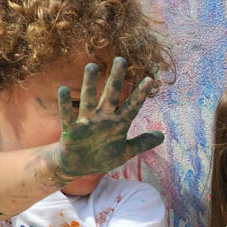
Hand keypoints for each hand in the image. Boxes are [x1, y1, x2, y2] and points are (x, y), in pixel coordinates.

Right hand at [55, 57, 163, 180]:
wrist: (79, 167)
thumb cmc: (102, 156)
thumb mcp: (126, 152)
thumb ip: (142, 143)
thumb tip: (163, 135)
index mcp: (118, 123)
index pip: (132, 106)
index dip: (140, 94)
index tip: (150, 80)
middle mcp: (103, 118)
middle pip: (111, 96)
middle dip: (116, 79)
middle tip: (121, 59)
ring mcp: (87, 122)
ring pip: (89, 100)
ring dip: (89, 84)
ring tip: (91, 66)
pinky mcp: (71, 130)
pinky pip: (68, 116)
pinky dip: (65, 104)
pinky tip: (62, 90)